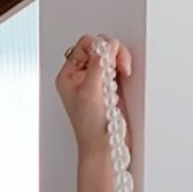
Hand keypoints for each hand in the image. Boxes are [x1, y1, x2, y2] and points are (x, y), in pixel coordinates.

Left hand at [56, 34, 132, 153]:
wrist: (104, 147)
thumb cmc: (90, 127)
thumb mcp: (90, 92)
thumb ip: (97, 66)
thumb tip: (105, 45)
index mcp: (68, 76)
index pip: (84, 44)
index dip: (99, 47)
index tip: (108, 60)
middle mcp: (80, 77)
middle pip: (99, 47)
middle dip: (112, 53)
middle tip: (118, 68)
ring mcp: (96, 80)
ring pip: (110, 55)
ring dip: (119, 60)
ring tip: (122, 73)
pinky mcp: (110, 86)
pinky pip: (118, 66)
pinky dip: (123, 68)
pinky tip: (123, 78)